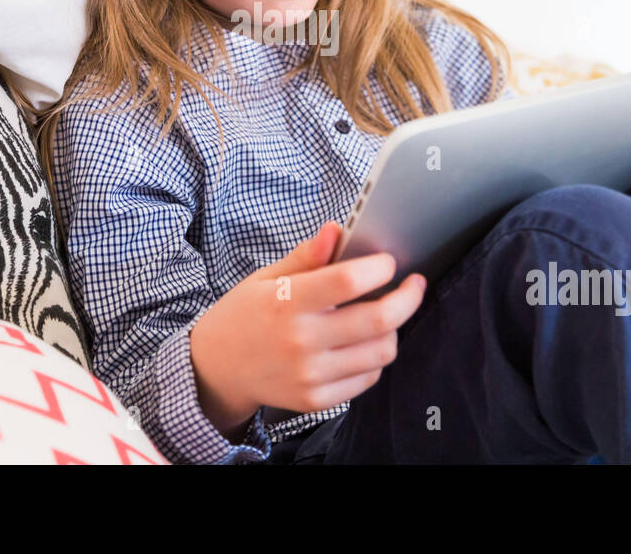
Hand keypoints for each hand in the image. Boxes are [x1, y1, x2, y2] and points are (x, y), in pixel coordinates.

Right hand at [189, 221, 426, 432]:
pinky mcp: (315, 400)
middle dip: (408, 298)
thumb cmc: (244, 315)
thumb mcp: (266, 278)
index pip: (348, 281)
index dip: (379, 268)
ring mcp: (309, 375)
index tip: (388, 262)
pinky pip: (367, 378)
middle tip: (413, 285)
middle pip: (378, 320)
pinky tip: (365, 342)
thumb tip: (335, 230)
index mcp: (286, 302)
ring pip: (381, 351)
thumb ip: (305, 257)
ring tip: (386, 314)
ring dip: (394, 329)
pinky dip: (375, 357)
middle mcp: (300, 341)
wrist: (217, 369)